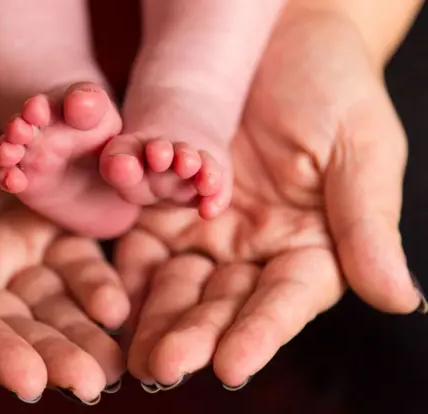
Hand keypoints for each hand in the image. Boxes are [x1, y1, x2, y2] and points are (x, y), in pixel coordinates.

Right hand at [0, 9, 127, 401]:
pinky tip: (117, 304)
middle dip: (52, 352)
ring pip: (48, 301)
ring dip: (82, 329)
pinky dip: (93, 282)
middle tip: (91, 381)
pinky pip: (71, 260)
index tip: (31, 381)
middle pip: (12, 324)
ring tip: (114, 358)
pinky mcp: (40, 224)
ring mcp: (6, 251)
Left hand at [117, 10, 423, 389]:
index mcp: (310, 246)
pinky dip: (125, 272)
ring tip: (131, 352)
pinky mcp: (165, 207)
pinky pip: (142, 245)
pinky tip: (107, 298)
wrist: (275, 35)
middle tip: (165, 366)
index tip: (234, 365)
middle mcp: (255, 250)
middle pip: (223, 303)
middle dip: (194, 334)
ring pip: (177, 285)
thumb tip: (399, 299)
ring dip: (153, 317)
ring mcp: (206, 231)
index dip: (261, 333)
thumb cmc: (331, 85)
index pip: (285, 300)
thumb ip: (367, 224)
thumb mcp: (359, 148)